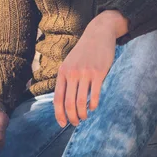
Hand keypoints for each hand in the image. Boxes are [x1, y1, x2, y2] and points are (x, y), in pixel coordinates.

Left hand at [54, 11, 127, 126]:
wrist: (98, 33)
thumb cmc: (84, 51)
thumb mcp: (70, 62)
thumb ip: (66, 78)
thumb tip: (63, 101)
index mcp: (63, 71)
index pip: (57, 98)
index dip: (59, 114)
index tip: (62, 124)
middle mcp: (72, 73)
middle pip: (69, 103)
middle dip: (71, 118)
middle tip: (75, 123)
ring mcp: (85, 73)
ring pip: (81, 102)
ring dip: (82, 114)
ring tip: (84, 117)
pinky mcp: (99, 72)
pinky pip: (94, 95)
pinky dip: (93, 105)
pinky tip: (93, 107)